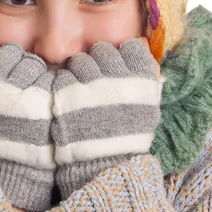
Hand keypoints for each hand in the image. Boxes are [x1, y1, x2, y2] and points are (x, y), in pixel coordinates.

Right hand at [0, 40, 56, 211]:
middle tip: (18, 83)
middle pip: (10, 51)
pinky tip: (43, 100)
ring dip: (34, 73)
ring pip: (31, 61)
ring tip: (30, 93)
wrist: (10, 164)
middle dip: (16, 63)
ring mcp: (18, 89)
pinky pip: (48, 76)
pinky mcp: (42, 98)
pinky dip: (47, 85)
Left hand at [51, 37, 163, 197]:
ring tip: (82, 89)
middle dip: (99, 61)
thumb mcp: (147, 106)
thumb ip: (144, 77)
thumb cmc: (129, 136)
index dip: (123, 56)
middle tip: (97, 78)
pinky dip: (66, 84)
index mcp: (142, 77)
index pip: (131, 47)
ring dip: (80, 71)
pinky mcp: (67, 90)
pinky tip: (70, 98)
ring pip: (81, 59)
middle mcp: (118, 74)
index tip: (120, 69)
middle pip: (104, 49)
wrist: (104, 165)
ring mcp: (91, 81)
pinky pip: (64, 75)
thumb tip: (142, 47)